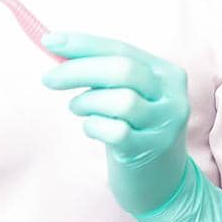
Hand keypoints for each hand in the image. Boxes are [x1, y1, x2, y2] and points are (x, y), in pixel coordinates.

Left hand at [41, 31, 221, 221]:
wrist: (160, 180)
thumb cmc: (133, 127)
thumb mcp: (126, 93)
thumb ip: (100, 70)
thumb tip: (55, 45)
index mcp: (166, 73)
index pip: (121, 48)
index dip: (82, 44)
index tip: (48, 41)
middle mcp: (172, 97)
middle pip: (121, 70)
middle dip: (77, 70)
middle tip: (49, 79)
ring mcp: (165, 125)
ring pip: (120, 100)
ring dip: (87, 102)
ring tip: (78, 108)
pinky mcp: (151, 150)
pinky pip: (116, 131)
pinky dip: (94, 126)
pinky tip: (92, 128)